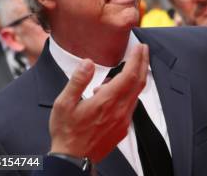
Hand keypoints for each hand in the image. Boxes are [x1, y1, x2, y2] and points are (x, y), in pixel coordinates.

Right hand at [49, 43, 148, 162]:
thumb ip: (78, 81)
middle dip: (142, 63)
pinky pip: (131, 105)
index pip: (129, 75)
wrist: (72, 159)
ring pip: (136, 94)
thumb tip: (87, 63)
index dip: (137, 59)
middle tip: (142, 50)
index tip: (140, 47)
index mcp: (106, 101)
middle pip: (139, 82)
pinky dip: (128, 93)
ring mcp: (124, 120)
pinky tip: (114, 93)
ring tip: (120, 72)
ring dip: (135, 79)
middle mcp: (120, 110)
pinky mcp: (123, 128)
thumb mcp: (64, 103)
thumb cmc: (66, 132)